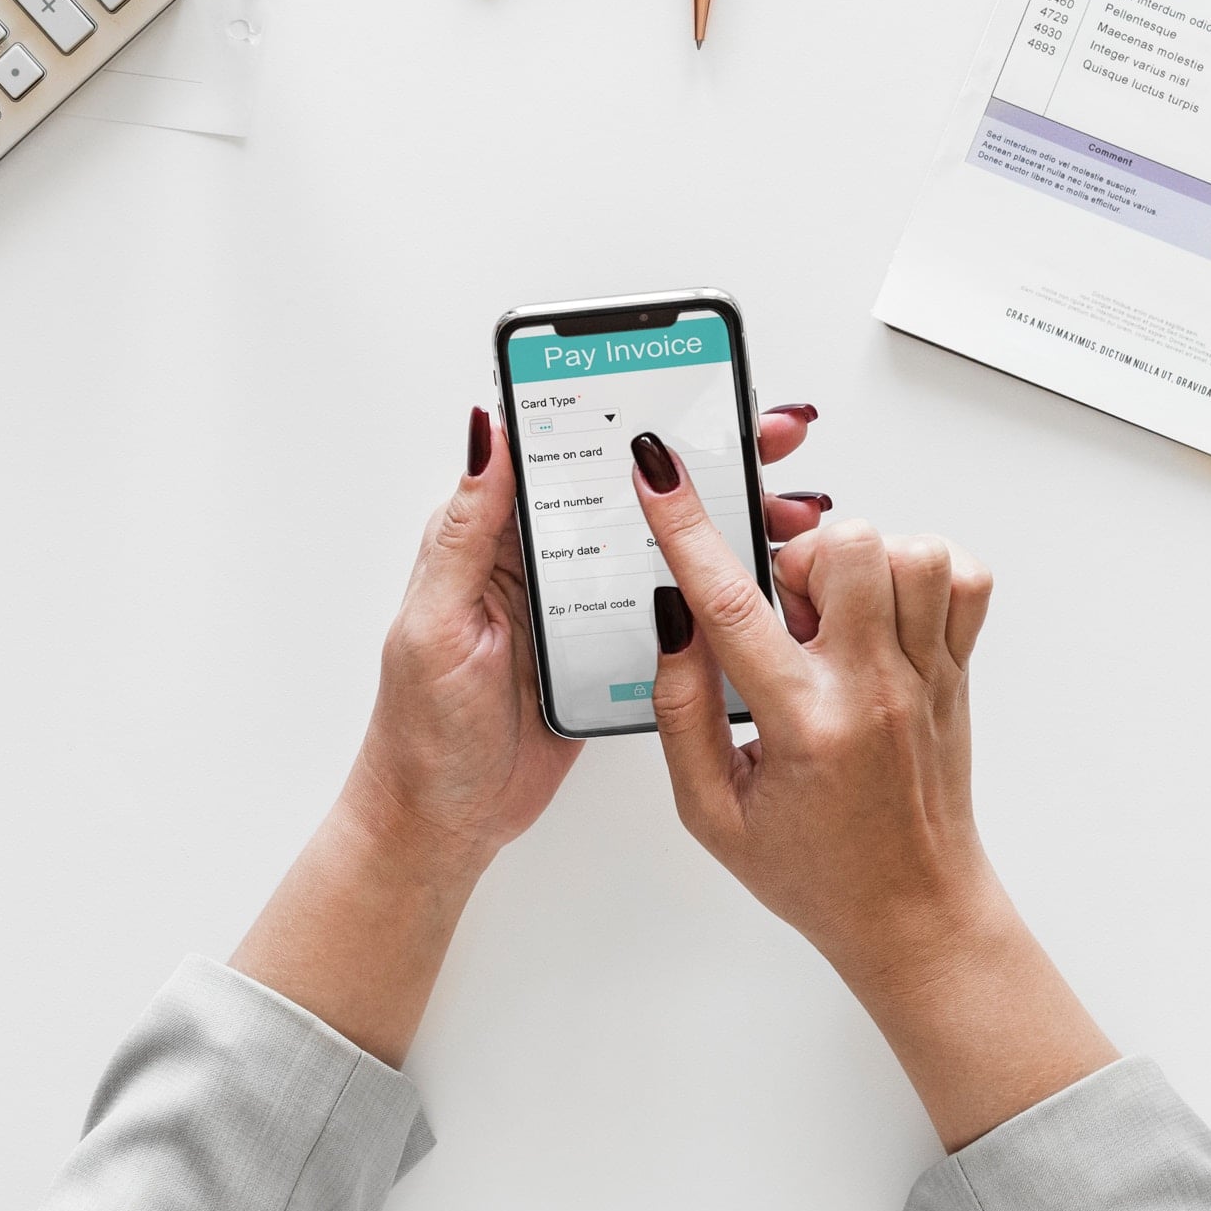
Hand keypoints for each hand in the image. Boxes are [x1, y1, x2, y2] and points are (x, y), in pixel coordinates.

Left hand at [346, 403, 825, 870]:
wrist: (444, 822)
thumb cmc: (422, 730)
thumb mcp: (438, 622)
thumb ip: (465, 530)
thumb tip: (485, 432)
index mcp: (493, 539)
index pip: (562, 453)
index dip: (623, 416)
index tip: (684, 388)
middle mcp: (541, 562)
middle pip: (628, 491)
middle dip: (701, 458)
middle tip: (768, 435)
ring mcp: (581, 607)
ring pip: (661, 544)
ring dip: (725, 521)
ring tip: (788, 507)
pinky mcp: (611, 653)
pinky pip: (672, 606)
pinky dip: (720, 588)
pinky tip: (766, 577)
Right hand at [631, 441, 1114, 1147]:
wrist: (915, 914)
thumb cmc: (813, 871)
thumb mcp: (709, 812)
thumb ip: (681, 712)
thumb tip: (672, 620)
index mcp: (804, 726)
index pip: (732, 605)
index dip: (685, 528)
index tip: (659, 471)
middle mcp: (876, 690)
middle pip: (846, 548)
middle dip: (795, 557)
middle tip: (784, 614)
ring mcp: (929, 676)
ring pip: (911, 550)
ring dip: (859, 562)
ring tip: (832, 617)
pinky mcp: (960, 672)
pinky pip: (963, 578)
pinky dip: (920, 572)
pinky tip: (882, 613)